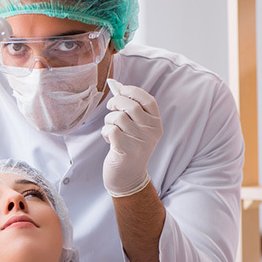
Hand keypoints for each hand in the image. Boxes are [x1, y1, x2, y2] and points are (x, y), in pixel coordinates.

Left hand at [101, 80, 162, 196]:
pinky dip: (105, 132)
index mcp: (156, 124)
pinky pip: (110, 129)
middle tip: (111, 108)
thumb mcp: (136, 127)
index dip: (132, 91)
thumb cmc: (129, 146)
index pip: (147, 100)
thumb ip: (129, 107)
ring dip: (109, 120)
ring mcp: (140, 141)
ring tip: (111, 128)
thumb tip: (116, 84)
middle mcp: (151, 132)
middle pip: (130, 105)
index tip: (121, 90)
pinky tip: (109, 139)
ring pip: (118, 117)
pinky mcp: (126, 149)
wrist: (128, 176)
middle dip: (115, 102)